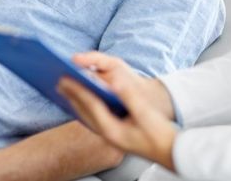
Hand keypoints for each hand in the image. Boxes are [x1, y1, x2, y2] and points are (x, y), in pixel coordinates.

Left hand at [57, 52, 177, 170]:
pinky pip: (94, 119)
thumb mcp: (146, 114)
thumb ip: (129, 96)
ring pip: (87, 117)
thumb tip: (115, 82)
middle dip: (71, 96)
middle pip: (84, 112)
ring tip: (66, 91)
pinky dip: (86, 108)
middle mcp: (108, 135)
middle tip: (58, 81)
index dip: (78, 90)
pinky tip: (83, 102)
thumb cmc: (160, 134)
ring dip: (76, 103)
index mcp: (113, 130)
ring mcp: (110, 137)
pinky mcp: (115, 136)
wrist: (172, 153)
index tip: (65, 77)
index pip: (90, 105)